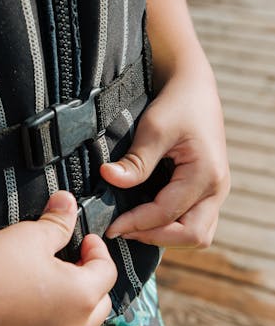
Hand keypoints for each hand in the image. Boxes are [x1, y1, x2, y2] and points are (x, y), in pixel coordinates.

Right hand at [0, 191, 116, 325]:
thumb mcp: (31, 235)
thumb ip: (58, 221)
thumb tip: (68, 202)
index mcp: (81, 298)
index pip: (107, 272)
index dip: (97, 251)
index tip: (83, 239)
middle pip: (100, 303)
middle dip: (91, 279)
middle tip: (72, 260)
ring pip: (79, 325)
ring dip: (75, 303)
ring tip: (52, 281)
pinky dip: (54, 320)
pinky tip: (31, 302)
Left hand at [101, 66, 230, 247]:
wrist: (193, 88)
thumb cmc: (176, 104)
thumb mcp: (153, 128)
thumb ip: (136, 160)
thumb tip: (108, 178)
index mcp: (206, 174)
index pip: (168, 214)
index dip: (137, 224)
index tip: (110, 227)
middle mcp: (217, 188)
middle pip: (193, 236)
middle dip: (155, 237)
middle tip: (122, 230)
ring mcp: (216, 192)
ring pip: (198, 235)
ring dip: (166, 236)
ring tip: (134, 227)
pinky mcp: (208, 191)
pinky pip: (195, 222)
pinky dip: (172, 227)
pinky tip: (146, 218)